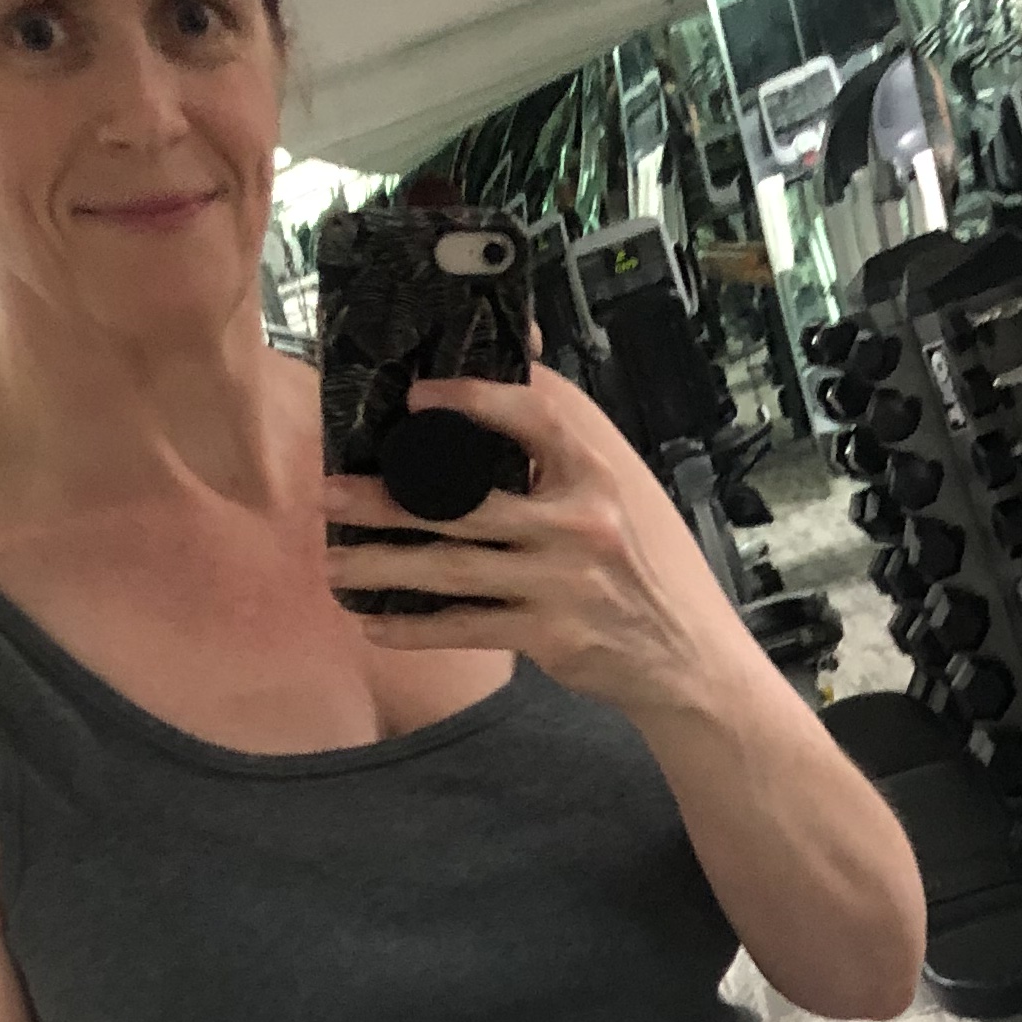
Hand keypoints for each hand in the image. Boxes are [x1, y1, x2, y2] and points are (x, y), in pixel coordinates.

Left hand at [321, 363, 753, 721]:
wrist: (692, 660)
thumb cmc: (652, 566)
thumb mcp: (626, 489)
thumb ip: (566, 443)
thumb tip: (517, 361)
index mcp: (598, 470)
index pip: (531, 414)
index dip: (471, 400)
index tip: (415, 397)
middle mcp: (581, 521)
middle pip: (464, 502)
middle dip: (386, 501)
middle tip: (328, 494)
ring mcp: (563, 581)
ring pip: (453, 568)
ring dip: (384, 566)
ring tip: (334, 563)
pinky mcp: (551, 636)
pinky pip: (467, 628)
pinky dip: (416, 628)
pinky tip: (374, 623)